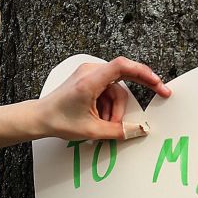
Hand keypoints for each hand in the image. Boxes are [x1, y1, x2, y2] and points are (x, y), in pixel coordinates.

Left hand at [37, 57, 169, 141]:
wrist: (39, 118)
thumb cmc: (59, 121)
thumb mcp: (91, 130)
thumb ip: (118, 131)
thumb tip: (140, 130)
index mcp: (90, 80)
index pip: (124, 66)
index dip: (144, 73)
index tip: (158, 85)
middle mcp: (90, 72)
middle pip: (121, 85)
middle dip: (121, 108)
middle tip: (135, 122)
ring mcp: (89, 74)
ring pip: (115, 91)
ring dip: (113, 110)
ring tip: (102, 125)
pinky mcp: (88, 79)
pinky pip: (107, 91)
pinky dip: (106, 106)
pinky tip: (98, 119)